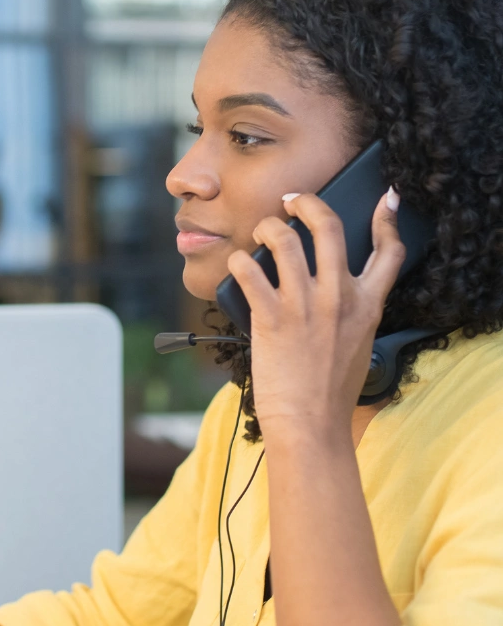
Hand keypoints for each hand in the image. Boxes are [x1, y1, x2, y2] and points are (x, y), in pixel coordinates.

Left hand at [226, 188, 405, 442]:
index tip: (384, 200)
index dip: (388, 220)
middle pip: (328, 227)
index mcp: (367, 305)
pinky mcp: (270, 317)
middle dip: (307, 203)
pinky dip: (237, 262)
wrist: (310, 424)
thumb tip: (333, 292)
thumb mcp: (357, 346)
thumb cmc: (329, 393)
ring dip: (266, 228)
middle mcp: (339, 297)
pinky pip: (248, 271)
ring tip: (259, 233)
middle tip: (291, 201)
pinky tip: (236, 265)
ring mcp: (304, 304)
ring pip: (283, 240)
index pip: (390, 252)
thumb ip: (352, 314)